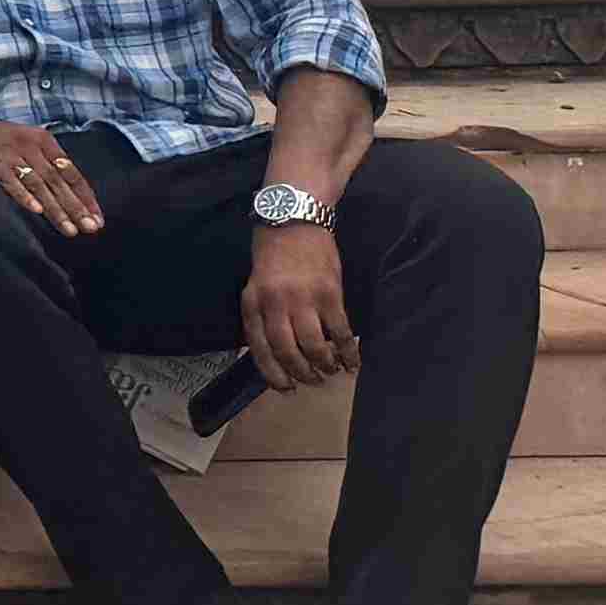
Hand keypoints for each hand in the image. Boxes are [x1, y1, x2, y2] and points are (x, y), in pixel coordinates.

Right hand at [0, 103, 102, 237]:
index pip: (72, 172)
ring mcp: (8, 151)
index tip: (98, 219)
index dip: (86, 197)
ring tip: (69, 229)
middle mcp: (29, 144)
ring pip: (38, 184)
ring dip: (55, 208)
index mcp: (43, 140)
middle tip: (90, 229)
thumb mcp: (24, 144)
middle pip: (58, 180)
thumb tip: (70, 193)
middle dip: (76, 207)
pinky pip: (9, 180)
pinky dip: (23, 195)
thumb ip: (45, 162)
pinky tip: (35, 211)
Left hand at [243, 222, 360, 391]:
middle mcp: (275, 303)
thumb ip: (262, 311)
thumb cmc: (274, 251)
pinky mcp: (330, 294)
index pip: (258, 347)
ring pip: (314, 346)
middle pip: (287, 351)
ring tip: (331, 371)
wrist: (294, 218)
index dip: (272, 372)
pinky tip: (352, 360)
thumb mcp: (256, 281)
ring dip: (324, 364)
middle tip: (312, 381)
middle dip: (300, 373)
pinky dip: (348, 350)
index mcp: (253, 301)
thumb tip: (274, 348)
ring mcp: (303, 299)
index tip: (284, 386)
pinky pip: (340, 331)